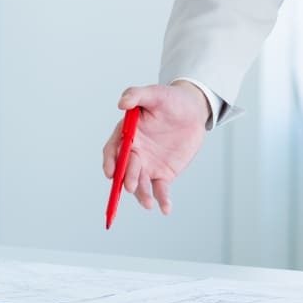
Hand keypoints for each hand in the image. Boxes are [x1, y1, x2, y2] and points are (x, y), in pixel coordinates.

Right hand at [101, 82, 210, 215]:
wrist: (192, 111)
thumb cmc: (170, 100)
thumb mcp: (155, 93)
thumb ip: (137, 95)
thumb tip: (122, 103)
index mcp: (127, 135)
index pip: (113, 150)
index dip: (110, 162)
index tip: (110, 172)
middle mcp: (135, 153)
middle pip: (126, 170)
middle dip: (127, 178)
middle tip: (131, 186)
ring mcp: (148, 165)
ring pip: (140, 183)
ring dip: (142, 195)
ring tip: (149, 203)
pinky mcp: (164, 174)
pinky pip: (160, 189)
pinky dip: (162, 200)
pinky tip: (165, 209)